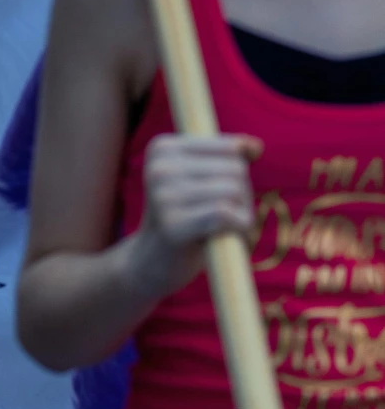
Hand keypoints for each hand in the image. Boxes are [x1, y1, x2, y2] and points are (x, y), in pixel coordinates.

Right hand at [135, 131, 259, 292]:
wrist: (151, 262)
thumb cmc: (184, 216)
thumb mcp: (200, 177)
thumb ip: (227, 156)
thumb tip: (256, 147)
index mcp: (162, 148)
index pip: (230, 148)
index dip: (238, 172)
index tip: (217, 192)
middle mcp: (159, 168)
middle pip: (235, 169)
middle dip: (241, 195)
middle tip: (220, 215)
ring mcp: (164, 196)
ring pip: (234, 190)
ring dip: (242, 213)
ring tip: (220, 227)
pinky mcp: (173, 225)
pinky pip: (226, 214)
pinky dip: (238, 228)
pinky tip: (224, 237)